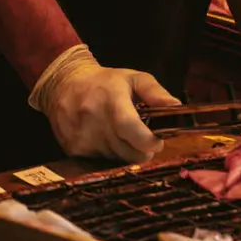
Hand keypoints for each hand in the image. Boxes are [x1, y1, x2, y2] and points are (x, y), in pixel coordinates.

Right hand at [33, 48, 180, 163]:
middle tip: (144, 138)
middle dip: (142, 149)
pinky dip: (108, 153)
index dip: (148, 141)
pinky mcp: (72, 149)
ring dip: (124, 151)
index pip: (131, 129)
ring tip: (122, 132)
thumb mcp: (133, 78)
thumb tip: (176, 107)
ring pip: (115, 158)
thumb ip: (155, 92)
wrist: (64, 84)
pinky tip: (106, 137)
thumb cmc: (105, 82)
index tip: (158, 142)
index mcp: (111, 100)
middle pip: (127, 151)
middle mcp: (93, 120)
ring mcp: (81, 137)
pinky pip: (99, 161)